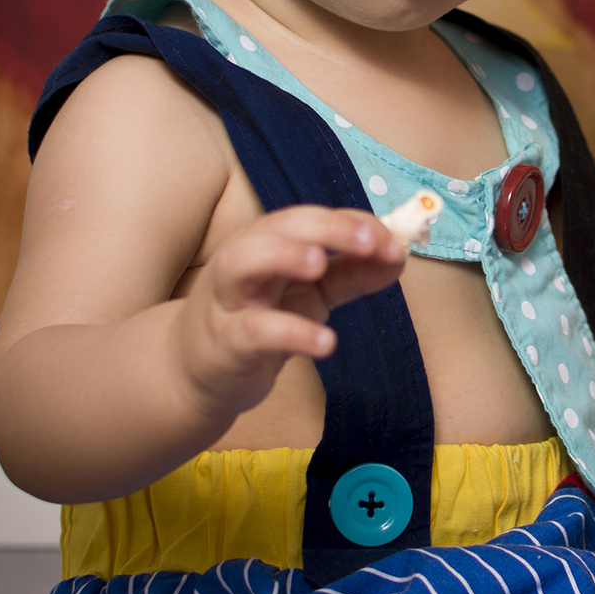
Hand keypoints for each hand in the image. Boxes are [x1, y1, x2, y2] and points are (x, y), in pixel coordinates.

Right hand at [172, 205, 405, 425]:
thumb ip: (353, 274)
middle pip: (277, 227)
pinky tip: (326, 341)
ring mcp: (227, 300)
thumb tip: (399, 255)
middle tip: (368, 241)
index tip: (393, 239)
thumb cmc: (257, 320)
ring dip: (282, 256)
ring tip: (320, 264)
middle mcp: (244, 260)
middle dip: (324, 228)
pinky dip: (290, 333)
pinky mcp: (224, 345)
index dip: (351, 224)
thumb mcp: (311, 294)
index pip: (310, 219)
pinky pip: (252, 332)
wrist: (195, 374)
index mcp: (268, 242)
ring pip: (242, 263)